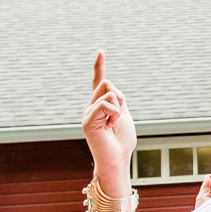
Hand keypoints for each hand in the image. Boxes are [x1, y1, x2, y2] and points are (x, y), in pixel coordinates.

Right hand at [80, 50, 136, 179]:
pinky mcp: (87, 121)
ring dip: (118, 108)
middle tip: (117, 118)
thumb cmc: (121, 141)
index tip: (100, 52)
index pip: (99, 82)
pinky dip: (114, 114)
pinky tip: (110, 127)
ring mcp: (86, 113)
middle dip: (120, 98)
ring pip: (108, 92)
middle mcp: (89, 107)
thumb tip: (110, 85)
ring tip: (113, 125)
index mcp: (98, 105)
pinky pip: (105, 105)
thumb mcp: (123, 115)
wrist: (117, 160)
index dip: (99, 66)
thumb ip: (117, 100)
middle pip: (107, 84)